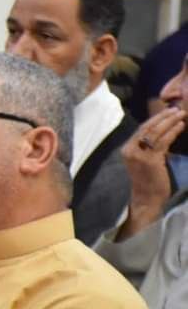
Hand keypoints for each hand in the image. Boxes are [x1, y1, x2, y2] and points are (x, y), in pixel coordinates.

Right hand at [121, 108, 186, 238]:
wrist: (147, 198)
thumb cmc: (147, 180)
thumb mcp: (144, 160)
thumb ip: (148, 146)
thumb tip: (162, 130)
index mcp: (127, 149)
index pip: (141, 129)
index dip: (156, 118)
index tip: (168, 111)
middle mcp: (130, 150)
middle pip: (148, 128)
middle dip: (163, 117)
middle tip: (176, 109)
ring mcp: (140, 155)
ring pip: (156, 133)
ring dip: (170, 122)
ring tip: (181, 115)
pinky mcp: (151, 160)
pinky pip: (164, 142)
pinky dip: (173, 132)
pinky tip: (180, 127)